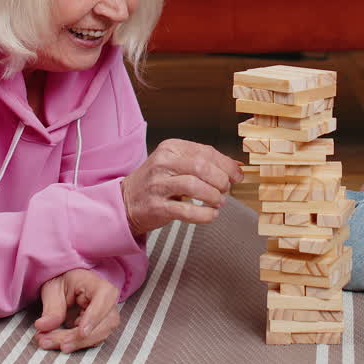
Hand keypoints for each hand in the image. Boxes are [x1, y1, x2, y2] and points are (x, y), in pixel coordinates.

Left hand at [34, 268, 120, 352]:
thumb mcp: (52, 290)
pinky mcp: (100, 330)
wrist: (66, 287)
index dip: (95, 316)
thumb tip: (43, 326)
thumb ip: (51, 308)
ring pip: (99, 336)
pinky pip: (91, 342)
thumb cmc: (62, 283)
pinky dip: (73, 345)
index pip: (105, 298)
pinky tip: (55, 343)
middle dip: (78, 337)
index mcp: (98, 285)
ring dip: (74, 344)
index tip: (82, 332)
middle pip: (104, 323)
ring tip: (48, 342)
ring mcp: (106, 317)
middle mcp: (107, 302)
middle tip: (50, 340)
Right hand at [120, 139, 243, 234]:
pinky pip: (187, 210)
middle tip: (226, 190)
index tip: (237, 175)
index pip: (206, 151)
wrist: (125, 202)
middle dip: (221, 181)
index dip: (227, 165)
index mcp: (170, 148)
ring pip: (195, 186)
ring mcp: (158, 185)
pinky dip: (204, 214)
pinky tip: (210, 215)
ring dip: (214, 197)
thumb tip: (235, 169)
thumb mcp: (176, 165)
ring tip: (218, 202)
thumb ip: (202, 164)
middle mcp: (162, 163)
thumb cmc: (157, 183)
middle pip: (202, 167)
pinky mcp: (157, 206)